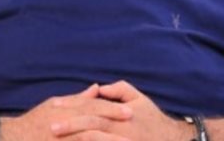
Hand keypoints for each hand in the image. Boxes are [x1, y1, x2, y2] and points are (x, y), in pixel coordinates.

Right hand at [1, 84, 133, 140]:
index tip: (130, 112)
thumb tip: (96, 88)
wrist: (12, 138)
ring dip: (105, 139)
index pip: (92, 107)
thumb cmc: (34, 122)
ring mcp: (61, 137)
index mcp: (64, 109)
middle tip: (133, 125)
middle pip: (92, 121)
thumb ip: (77, 99)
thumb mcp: (54, 105)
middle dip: (113, 123)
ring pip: (87, 138)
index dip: (112, 109)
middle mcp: (63, 122)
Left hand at [50, 81, 191, 140]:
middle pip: (92, 126)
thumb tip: (97, 88)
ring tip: (57, 140)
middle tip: (50, 127)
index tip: (54, 106)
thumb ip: (119, 89)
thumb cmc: (153, 119)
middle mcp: (122, 128)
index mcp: (122, 113)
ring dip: (76, 140)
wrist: (173, 140)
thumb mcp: (139, 99)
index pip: (93, 107)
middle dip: (70, 126)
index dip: (73, 105)